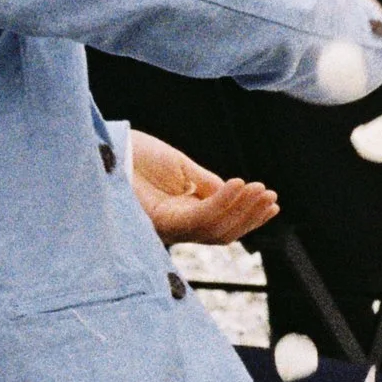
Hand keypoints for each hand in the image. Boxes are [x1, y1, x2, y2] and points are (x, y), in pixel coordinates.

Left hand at [127, 130, 278, 248]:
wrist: (108, 147)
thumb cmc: (139, 157)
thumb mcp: (182, 169)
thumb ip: (207, 185)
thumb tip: (237, 194)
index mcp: (182, 214)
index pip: (220, 225)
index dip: (248, 217)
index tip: (273, 204)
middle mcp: (175, 226)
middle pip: (220, 233)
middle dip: (249, 216)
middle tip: (272, 197)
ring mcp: (167, 226)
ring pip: (213, 229)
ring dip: (241, 210)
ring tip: (261, 189)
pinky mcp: (158, 221)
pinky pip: (198, 217)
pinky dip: (221, 202)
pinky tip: (238, 183)